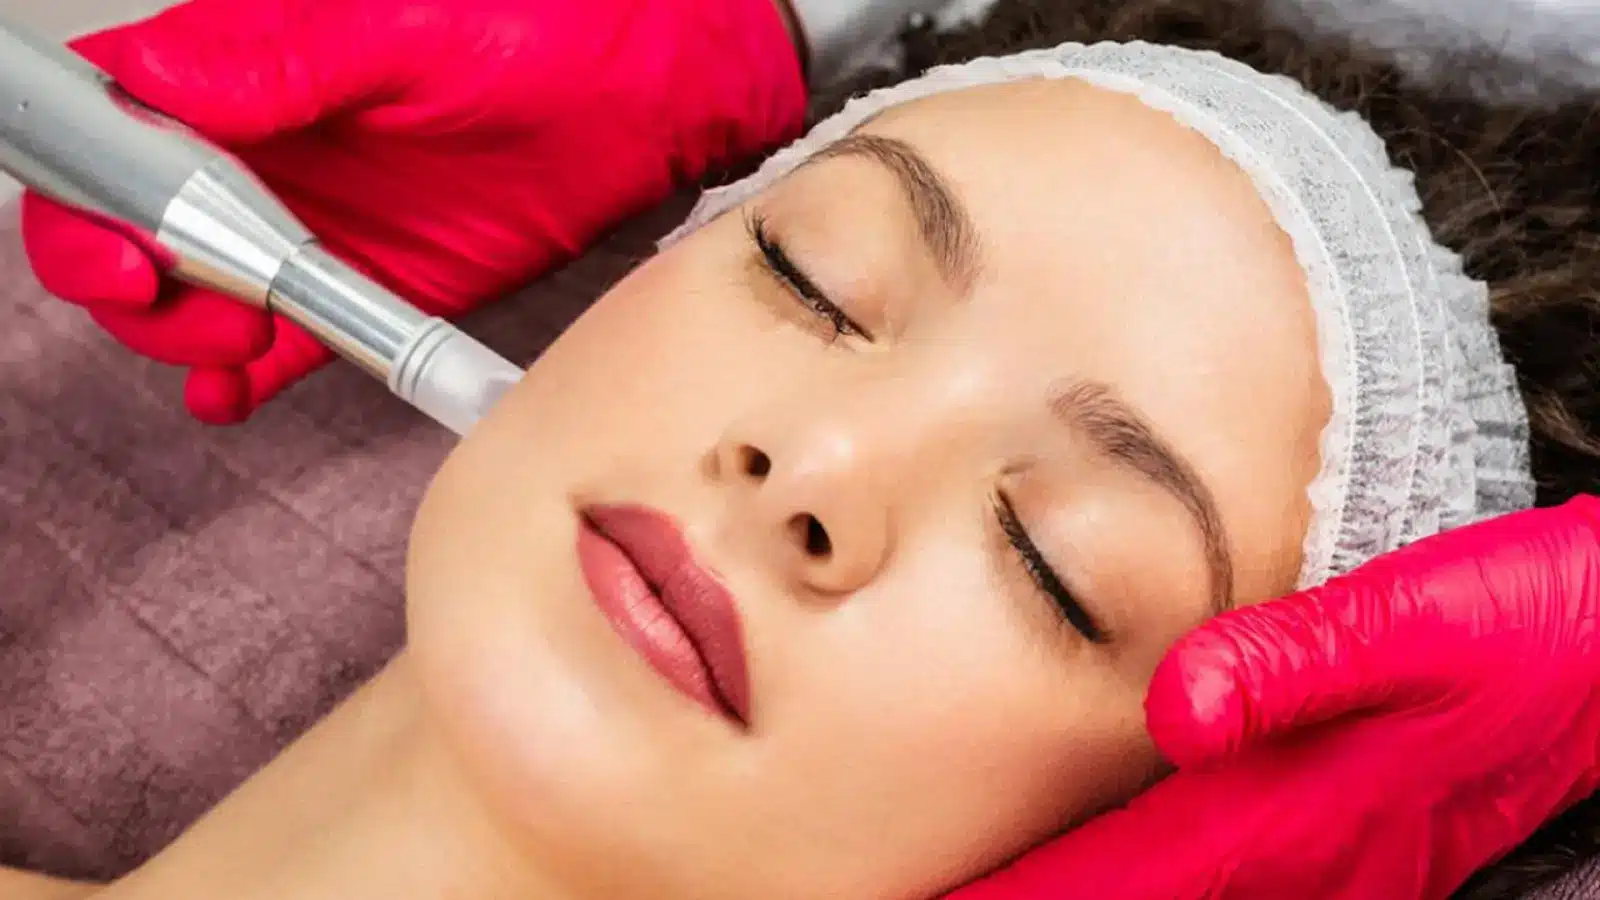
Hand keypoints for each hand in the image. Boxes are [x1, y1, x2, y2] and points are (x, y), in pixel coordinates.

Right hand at [21, 0, 805, 422]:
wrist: (657, 94)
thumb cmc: (547, 26)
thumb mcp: (402, 34)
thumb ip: (275, 64)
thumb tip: (149, 86)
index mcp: (252, 69)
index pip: (118, 129)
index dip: (91, 195)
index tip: (124, 247)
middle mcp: (270, 149)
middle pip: (137, 223)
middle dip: (129, 278)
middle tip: (181, 303)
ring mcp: (318, 223)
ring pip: (196, 291)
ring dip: (184, 330)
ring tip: (234, 343)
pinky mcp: (375, 285)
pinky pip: (286, 340)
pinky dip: (245, 371)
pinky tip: (233, 388)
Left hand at [948, 496, 1599, 899]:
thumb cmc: (1521, 630)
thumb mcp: (1421, 621)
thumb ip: (1299, 660)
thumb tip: (1176, 701)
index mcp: (1290, 816)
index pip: (1121, 887)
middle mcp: (1297, 864)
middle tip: (936, 897)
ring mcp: (1322, 870)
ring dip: (1080, 898)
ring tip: (988, 893)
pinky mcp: (1344, 853)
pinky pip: (1224, 885)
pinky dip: (1142, 883)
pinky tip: (1093, 871)